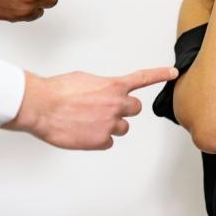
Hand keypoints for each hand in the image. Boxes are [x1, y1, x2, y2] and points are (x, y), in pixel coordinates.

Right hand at [3, 67, 178, 149]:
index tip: (173, 73)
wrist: (41, 106)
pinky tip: (83, 133)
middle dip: (124, 109)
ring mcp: (111, 123)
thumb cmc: (57, 91)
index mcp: (113, 86)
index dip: (161, 75)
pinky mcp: (101, 140)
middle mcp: (117, 104)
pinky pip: (108, 142)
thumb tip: (103, 94)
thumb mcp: (84, 80)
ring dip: (111, 125)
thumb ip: (101, 87)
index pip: (143, 78)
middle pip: (135, 109)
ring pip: (122, 128)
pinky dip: (98, 140)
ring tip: (89, 122)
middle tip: (106, 110)